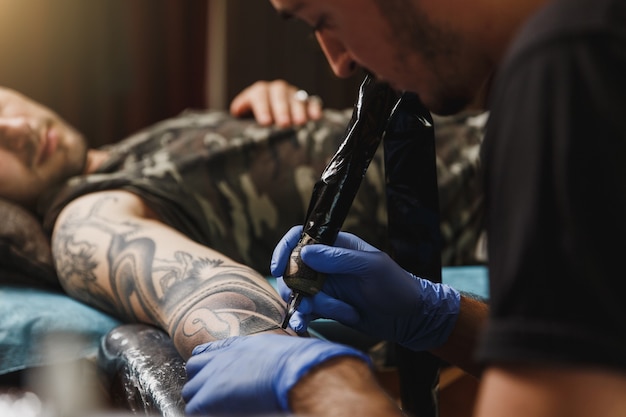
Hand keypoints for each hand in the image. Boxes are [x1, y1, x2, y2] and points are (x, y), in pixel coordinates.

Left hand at [182, 334, 369, 414]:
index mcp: (241, 346)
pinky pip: (192, 410)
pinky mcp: (207, 399)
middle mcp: (222, 358)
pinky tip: (221, 415)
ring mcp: (212, 377)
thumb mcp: (281, 352)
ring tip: (219, 410)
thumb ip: (267, 357)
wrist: (296, 371)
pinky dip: (203, 414)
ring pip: (190, 390)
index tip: (213, 376)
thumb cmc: (300, 364)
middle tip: (215, 397)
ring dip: (201, 400)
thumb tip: (275, 367)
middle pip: (194, 368)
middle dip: (201, 382)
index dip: (208, 365)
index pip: (209, 351)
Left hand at [230, 80, 322, 126]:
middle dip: (281, 109)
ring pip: (296, 98)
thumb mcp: (243, 120)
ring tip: (300, 123)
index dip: (262, 108)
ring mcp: (293, 95)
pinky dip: (314, 109)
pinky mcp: (307, 102)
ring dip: (298, 110)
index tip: (265, 122)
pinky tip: (315, 118)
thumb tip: (236, 118)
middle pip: (279, 95)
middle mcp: (276, 90)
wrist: (269, 119)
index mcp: (258, 92)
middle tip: (283, 124)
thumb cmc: (253, 125)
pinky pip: (312, 102)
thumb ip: (240, 118)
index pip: (259, 95)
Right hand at [271, 226, 460, 350]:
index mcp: (336, 245)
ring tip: (345, 312)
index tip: (279, 268)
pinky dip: (302, 318)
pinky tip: (306, 326)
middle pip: (293, 269)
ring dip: (314, 306)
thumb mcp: (370, 267)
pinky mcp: (326, 308)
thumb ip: (338, 259)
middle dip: (298, 287)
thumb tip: (304, 253)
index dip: (285, 249)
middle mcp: (326, 264)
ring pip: (299, 293)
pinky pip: (305, 311)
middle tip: (314, 300)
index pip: (301, 238)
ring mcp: (325, 286)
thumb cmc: (396, 285)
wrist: (410, 318)